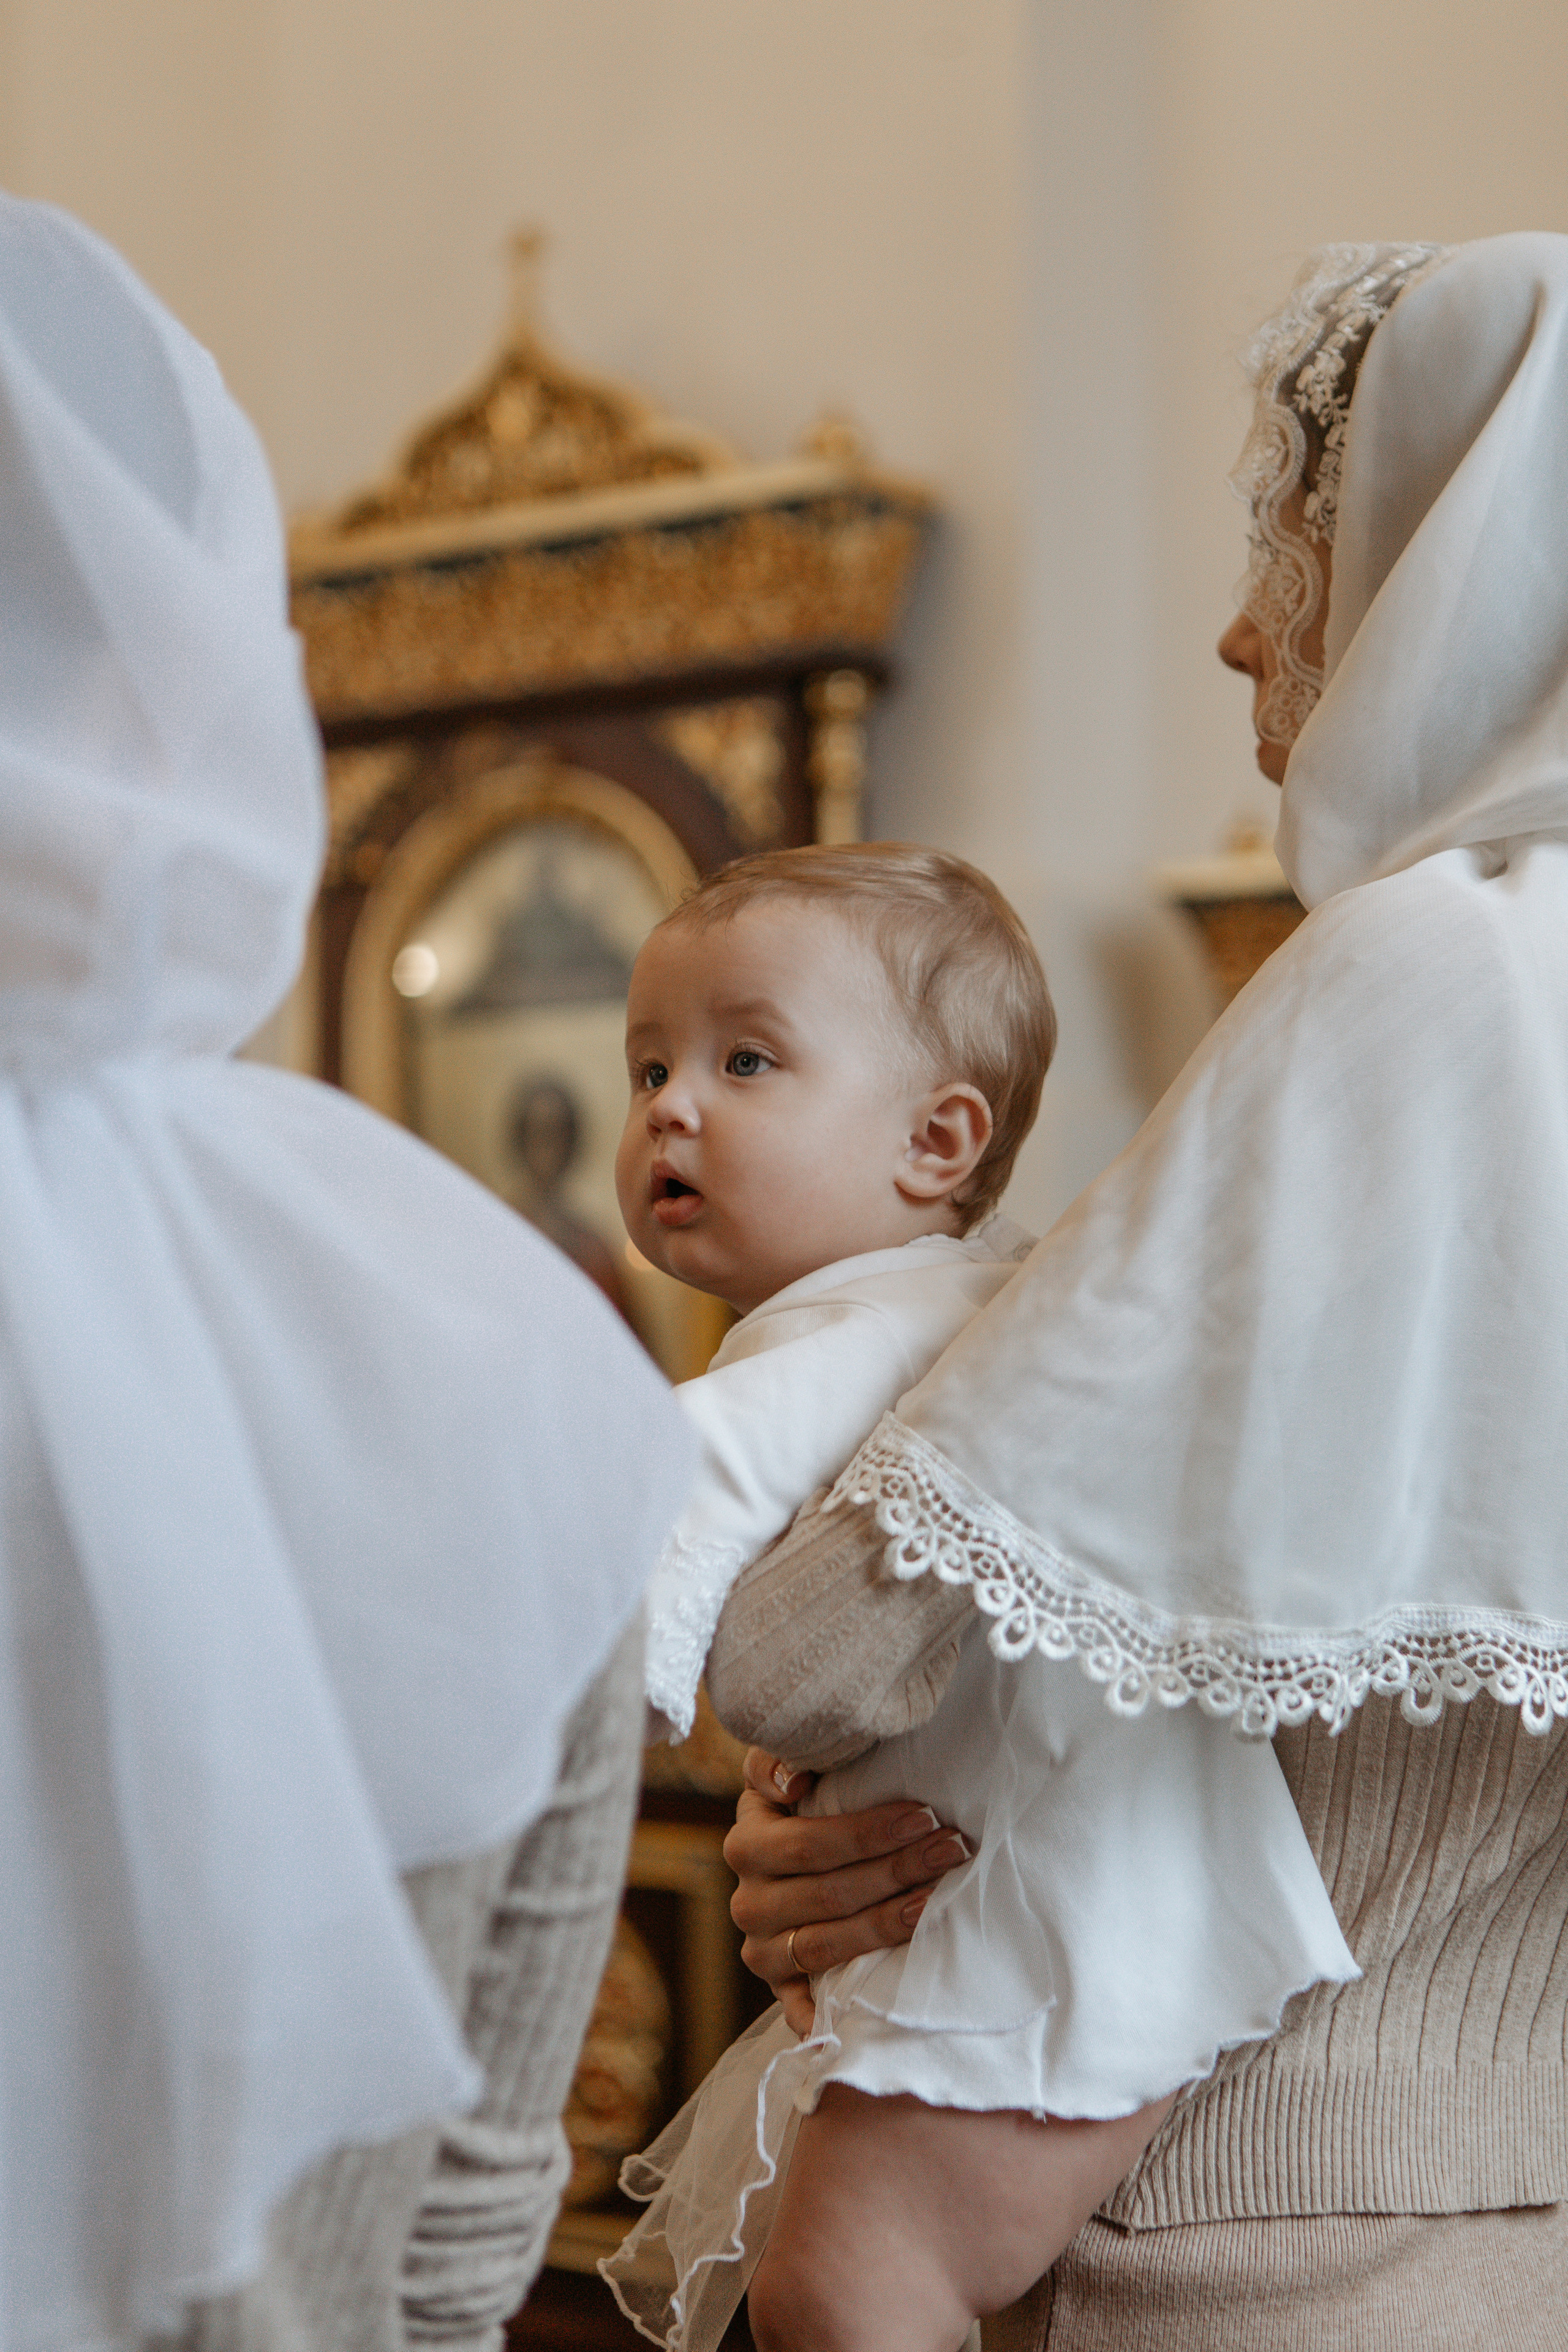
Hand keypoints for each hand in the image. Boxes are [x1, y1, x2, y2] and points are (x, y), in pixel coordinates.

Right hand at [724, 1748, 971, 2035]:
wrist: (780, 1860)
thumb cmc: (798, 1804)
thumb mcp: (779, 1772)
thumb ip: (777, 1760)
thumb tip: (794, 1781)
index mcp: (746, 1845)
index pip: (809, 1844)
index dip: (868, 1833)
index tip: (924, 1815)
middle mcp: (747, 1903)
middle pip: (829, 1894)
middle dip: (896, 1871)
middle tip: (951, 1850)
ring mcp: (762, 1950)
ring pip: (827, 1945)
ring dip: (888, 1924)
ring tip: (938, 1900)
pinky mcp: (778, 1986)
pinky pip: (802, 2007)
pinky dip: (830, 2014)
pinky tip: (873, 2009)